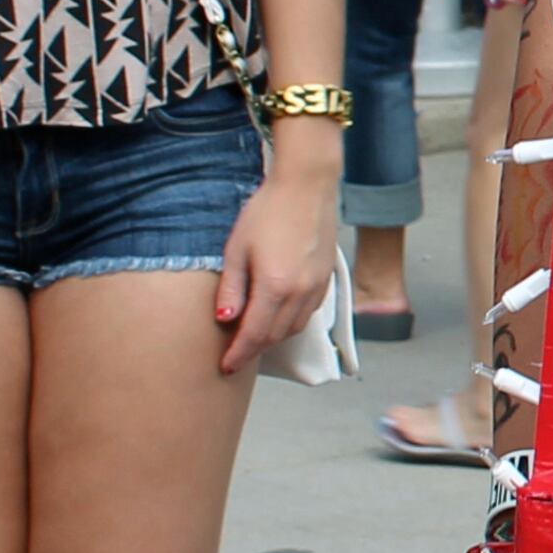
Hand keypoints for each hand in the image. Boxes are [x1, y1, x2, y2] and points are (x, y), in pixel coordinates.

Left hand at [215, 165, 343, 375]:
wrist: (306, 186)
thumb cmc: (267, 210)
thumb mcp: (237, 248)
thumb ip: (232, 288)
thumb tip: (225, 320)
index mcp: (275, 287)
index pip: (254, 335)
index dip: (239, 354)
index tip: (226, 366)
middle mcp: (300, 292)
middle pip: (276, 336)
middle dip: (254, 349)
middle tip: (235, 355)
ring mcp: (317, 286)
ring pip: (294, 328)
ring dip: (274, 338)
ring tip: (254, 337)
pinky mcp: (327, 278)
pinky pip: (308, 313)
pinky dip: (291, 322)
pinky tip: (278, 316)